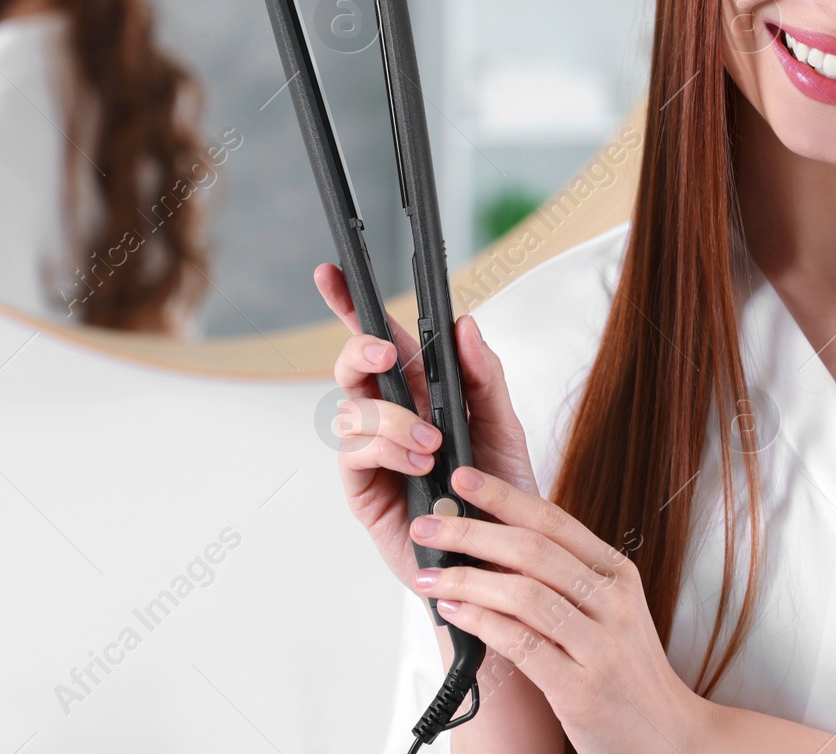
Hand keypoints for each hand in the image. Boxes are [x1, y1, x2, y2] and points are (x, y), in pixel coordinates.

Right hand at [314, 263, 539, 594]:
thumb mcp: (504, 427)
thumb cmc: (500, 494)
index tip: (331, 273)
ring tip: (432, 442)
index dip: (352, 305)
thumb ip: (484, 377)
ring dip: (391, 418)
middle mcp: (389, 417)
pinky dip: (385, 448)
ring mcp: (371, 452)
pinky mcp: (362, 489)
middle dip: (360, 349)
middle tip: (384, 351)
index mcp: (421, 393)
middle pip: (353, 367)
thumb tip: (464, 325)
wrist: (500, 561)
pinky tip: (417, 461)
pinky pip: (354, 453)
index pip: (383, 341)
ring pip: (352, 410)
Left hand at [408, 465, 713, 753]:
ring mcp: (600, 646)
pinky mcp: (581, 689)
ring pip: (522, 594)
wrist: (667, 735)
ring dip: (465, 580)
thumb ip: (563, 578)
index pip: (553, 520)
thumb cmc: (625, 671)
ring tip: (429, 575)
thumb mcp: (608, 612)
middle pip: (532, 550)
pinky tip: (454, 612)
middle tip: (428, 525)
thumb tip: (493, 540)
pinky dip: (480, 622)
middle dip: (470, 532)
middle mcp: (613, 602)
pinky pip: (520, 644)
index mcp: (617, 573)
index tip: (463, 478)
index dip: (503, 495)